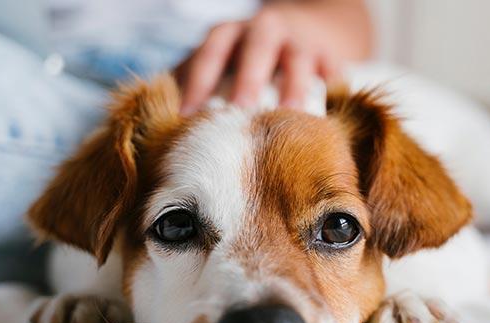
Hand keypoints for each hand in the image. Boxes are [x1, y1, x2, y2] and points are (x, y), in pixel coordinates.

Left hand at [175, 0, 371, 114]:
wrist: (302, 32)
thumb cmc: (243, 61)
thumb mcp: (216, 64)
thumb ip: (190, 86)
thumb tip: (155, 127)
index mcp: (229, 34)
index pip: (210, 53)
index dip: (198, 83)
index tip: (187, 117)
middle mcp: (265, 30)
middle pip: (256, 50)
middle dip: (247, 81)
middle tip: (239, 114)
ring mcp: (301, 40)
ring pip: (298, 59)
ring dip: (294, 87)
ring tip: (289, 118)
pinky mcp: (331, 55)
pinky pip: (334, 72)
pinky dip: (332, 91)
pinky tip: (328, 119)